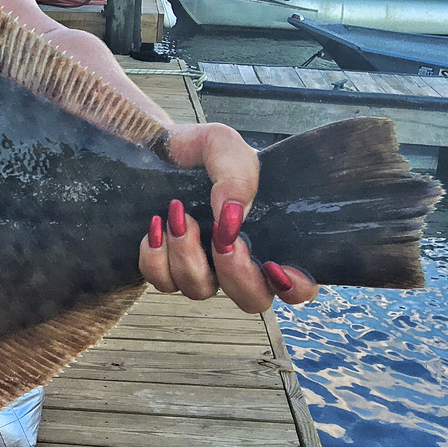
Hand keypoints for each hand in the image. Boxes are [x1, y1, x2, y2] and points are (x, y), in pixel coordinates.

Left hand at [139, 122, 319, 312]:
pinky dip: (156, 256)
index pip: (296, 284)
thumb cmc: (198, 150)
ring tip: (179, 212)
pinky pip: (161, 282)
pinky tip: (156, 223)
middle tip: (224, 240)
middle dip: (238, 275)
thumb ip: (237, 176)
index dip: (295, 289)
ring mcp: (200, 267)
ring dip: (189, 255)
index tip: (277, 267)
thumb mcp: (224, 146)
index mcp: (267, 235)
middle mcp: (236, 259)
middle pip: (252, 300)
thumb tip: (233, 217)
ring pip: (200, 290)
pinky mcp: (164, 266)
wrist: (151, 146)